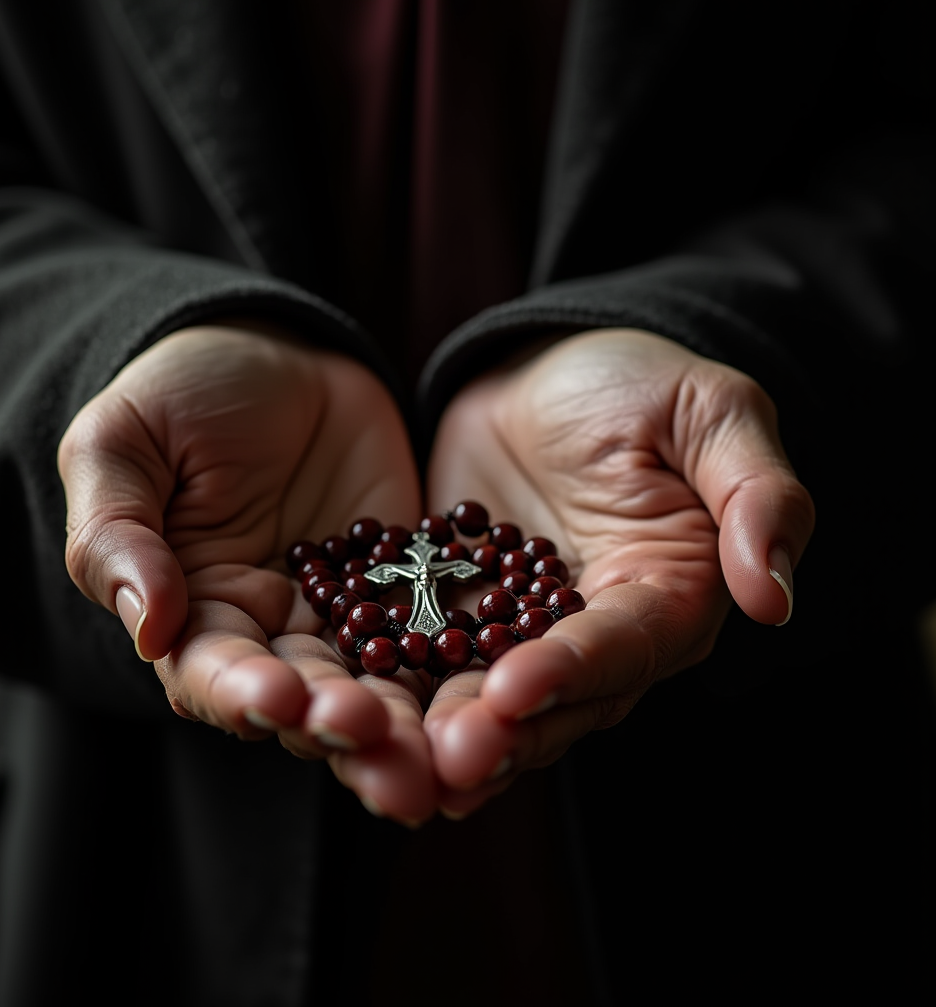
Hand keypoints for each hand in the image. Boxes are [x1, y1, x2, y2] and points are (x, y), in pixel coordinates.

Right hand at [59, 325, 433, 807]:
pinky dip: (463, 660)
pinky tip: (498, 687)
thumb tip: (149, 627)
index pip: (212, 675)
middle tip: (387, 757)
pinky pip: (438, 628)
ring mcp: (346, 611)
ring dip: (411, 725)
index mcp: (196, 611)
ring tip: (448, 754)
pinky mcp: (409, 586)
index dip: (243, 694)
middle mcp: (272, 628)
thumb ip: (118, 534)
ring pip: (378, 683)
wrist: (277, 356)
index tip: (281, 699)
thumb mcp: (121, 445)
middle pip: (305, 699)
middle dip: (342, 731)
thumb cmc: (181, 393)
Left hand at [424, 328, 814, 814]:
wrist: (541, 376)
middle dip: (504, 730)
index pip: (626, 646)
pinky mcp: (462, 619)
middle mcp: (599, 633)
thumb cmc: (635, 383)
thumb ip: (757, 496)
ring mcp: (525, 633)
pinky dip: (404, 694)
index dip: (575, 669)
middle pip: (559, 698)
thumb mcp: (711, 413)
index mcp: (669, 594)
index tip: (514, 687)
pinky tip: (363, 721)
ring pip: (492, 699)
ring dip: (448, 734)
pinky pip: (432, 661)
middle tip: (447, 759)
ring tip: (400, 762)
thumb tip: (774, 599)